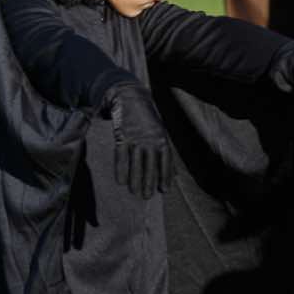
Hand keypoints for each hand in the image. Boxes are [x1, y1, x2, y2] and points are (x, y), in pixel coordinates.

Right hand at [106, 82, 173, 198]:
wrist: (130, 98)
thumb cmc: (146, 119)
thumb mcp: (159, 132)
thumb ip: (164, 151)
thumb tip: (173, 174)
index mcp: (162, 138)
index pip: (166, 160)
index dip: (165, 176)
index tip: (164, 190)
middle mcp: (151, 139)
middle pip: (151, 165)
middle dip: (150, 181)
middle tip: (147, 196)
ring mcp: (136, 138)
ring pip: (136, 163)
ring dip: (136, 180)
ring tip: (135, 192)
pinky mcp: (122, 136)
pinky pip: (121, 156)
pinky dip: (121, 170)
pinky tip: (120, 181)